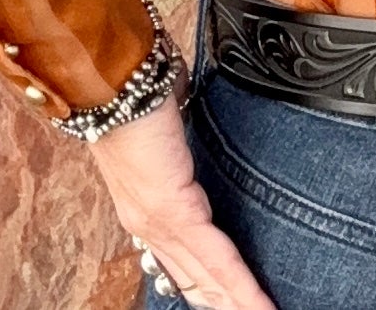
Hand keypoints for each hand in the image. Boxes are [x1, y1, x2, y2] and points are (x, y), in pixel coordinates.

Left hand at [90, 98, 279, 309]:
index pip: (181, 260)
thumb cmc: (136, 97)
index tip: (225, 300)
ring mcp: (158, 225)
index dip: (205, 285)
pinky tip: (261, 305)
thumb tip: (194, 116)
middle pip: (194, 280)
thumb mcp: (166, 127)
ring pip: (206, 279)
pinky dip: (242, 287)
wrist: (115, 88)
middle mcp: (148, 226)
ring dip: (236, 303)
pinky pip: (217, 260)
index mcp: (146, 208)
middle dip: (223, 303)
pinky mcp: (175, 214)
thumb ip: (182, 136)